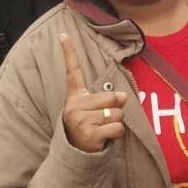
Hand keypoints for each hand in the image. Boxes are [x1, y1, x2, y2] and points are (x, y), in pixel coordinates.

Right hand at [60, 33, 128, 152]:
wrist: (77, 153)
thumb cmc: (88, 126)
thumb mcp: (94, 109)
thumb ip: (109, 99)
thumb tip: (124, 97)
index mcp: (75, 97)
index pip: (72, 72)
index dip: (69, 53)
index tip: (64, 34)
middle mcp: (74, 106)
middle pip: (112, 98)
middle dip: (115, 109)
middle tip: (102, 120)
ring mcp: (80, 120)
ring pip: (117, 114)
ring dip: (116, 123)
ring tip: (102, 129)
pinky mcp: (89, 134)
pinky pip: (117, 128)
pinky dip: (117, 134)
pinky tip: (104, 137)